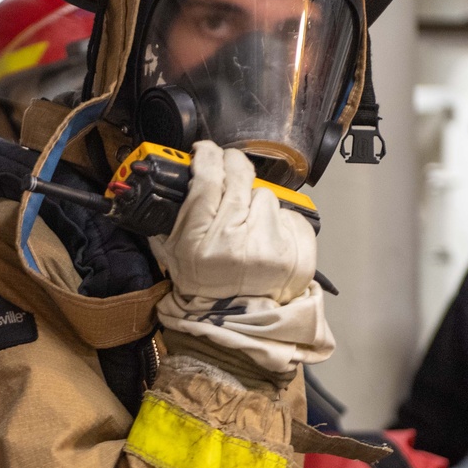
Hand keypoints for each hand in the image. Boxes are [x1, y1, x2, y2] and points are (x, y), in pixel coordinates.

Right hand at [150, 142, 315, 302]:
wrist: (240, 317)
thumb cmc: (206, 285)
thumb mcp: (176, 254)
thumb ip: (173, 216)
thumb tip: (175, 175)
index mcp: (200, 240)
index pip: (207, 178)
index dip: (206, 155)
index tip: (206, 151)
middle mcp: (234, 239)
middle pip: (238, 175)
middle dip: (232, 165)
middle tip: (228, 168)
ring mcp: (268, 243)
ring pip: (264, 193)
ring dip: (255, 200)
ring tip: (247, 223)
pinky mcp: (294, 248)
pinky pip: (288, 212)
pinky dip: (278, 219)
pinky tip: (267, 235)